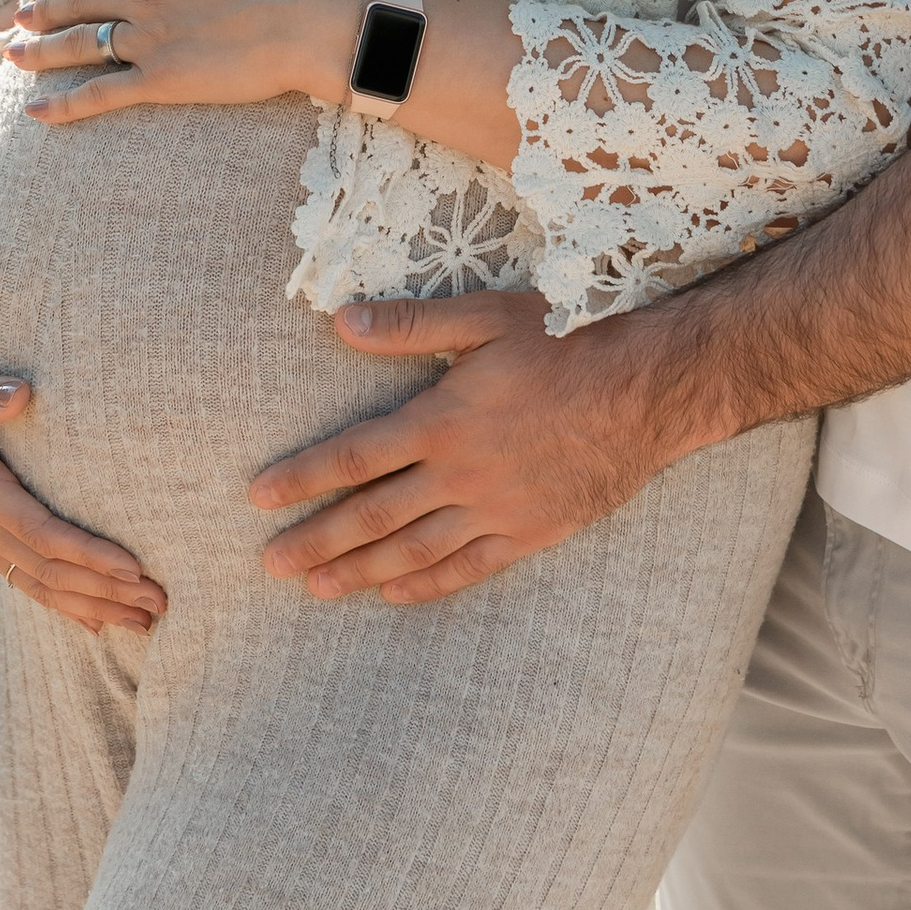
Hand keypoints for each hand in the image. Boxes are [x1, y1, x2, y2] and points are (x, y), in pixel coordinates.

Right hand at [0, 347, 164, 638]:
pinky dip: (64, 604)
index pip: (41, 533)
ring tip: (144, 620)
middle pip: (49, 570)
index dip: (88, 554)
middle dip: (105, 590)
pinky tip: (99, 623)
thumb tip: (21, 395)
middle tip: (159, 601)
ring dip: (93, 606)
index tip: (134, 567)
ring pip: (41, 585)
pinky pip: (28, 580)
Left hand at [2, 0, 364, 123]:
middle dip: (48, 7)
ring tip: (13, 55)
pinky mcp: (160, 79)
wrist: (314, 19)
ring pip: (80, 45)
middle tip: (22, 15)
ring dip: (42, 51)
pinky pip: (101, 94)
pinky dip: (64, 104)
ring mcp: (150, 37)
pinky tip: (34, 112)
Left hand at [251, 292, 673, 602]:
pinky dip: (427, 584)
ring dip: (359, 571)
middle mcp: (462, 473)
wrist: (653, 388)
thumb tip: (339, 321)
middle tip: (268, 564)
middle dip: (315, 541)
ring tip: (315, 589)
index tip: (257, 497)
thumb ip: (411, 325)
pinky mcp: (532, 532)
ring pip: (413, 550)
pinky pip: (469, 568)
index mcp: (443, 419)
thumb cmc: (571, 337)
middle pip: (373, 516)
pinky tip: (394, 593)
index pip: (354, 456)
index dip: (302, 478)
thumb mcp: (488, 317)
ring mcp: (498, 509)